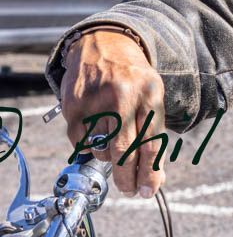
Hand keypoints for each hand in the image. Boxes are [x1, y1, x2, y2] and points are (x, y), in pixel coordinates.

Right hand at [59, 31, 166, 198]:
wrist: (102, 44)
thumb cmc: (132, 79)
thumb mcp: (152, 98)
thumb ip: (154, 135)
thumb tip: (154, 178)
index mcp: (149, 95)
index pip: (151, 145)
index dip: (149, 174)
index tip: (147, 192)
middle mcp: (122, 97)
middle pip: (125, 152)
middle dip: (127, 178)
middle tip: (128, 189)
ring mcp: (95, 100)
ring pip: (101, 150)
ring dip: (107, 157)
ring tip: (111, 142)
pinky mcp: (74, 105)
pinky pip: (80, 142)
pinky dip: (88, 146)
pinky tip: (95, 133)